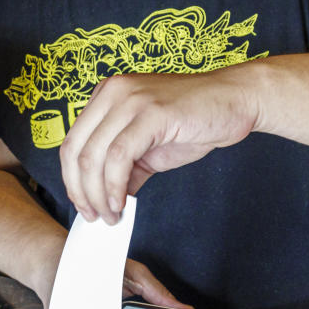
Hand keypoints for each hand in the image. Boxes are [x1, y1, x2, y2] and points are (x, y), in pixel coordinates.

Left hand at [59, 71, 256, 222]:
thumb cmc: (196, 119)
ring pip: (94, 156)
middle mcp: (113, 92)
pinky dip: (115, 186)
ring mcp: (131, 99)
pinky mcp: (152, 112)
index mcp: (107, 95)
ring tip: (112, 215)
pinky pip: (119, 157)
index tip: (84, 206)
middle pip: (75, 151)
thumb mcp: (150, 146)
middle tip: (95, 217)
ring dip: (98, 195)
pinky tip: (122, 202)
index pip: (72, 143)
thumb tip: (106, 199)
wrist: (235, 100)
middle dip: (81, 192)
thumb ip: (125, 167)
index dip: (73, 181)